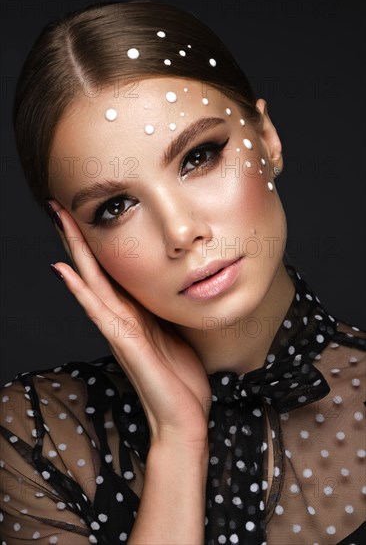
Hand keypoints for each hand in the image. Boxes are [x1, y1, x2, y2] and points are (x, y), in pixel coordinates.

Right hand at [48, 200, 211, 448]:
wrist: (183, 421)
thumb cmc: (181, 381)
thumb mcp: (176, 336)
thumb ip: (165, 314)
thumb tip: (172, 291)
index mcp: (135, 316)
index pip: (111, 274)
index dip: (97, 246)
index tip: (86, 217)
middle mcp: (121, 320)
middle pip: (95, 271)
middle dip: (77, 239)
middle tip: (58, 206)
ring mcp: (119, 331)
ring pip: (91, 283)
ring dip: (74, 251)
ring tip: (58, 222)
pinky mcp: (125, 344)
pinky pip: (99, 311)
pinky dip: (81, 290)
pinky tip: (64, 270)